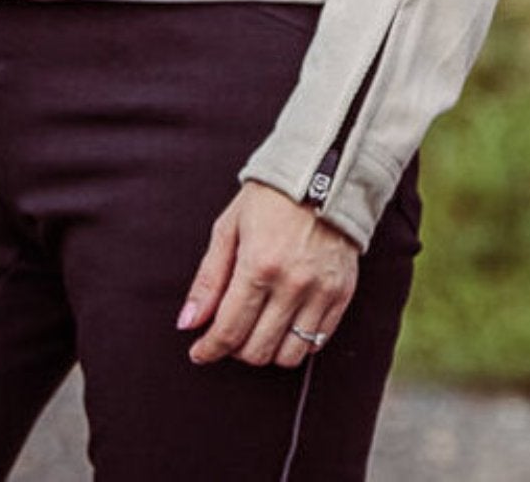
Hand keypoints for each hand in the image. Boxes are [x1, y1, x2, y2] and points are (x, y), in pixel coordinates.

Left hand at [176, 181, 358, 369]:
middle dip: (234, 349)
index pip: (229, 330)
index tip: (199, 352)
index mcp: (259, 265)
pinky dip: (296, 343)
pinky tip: (283, 323)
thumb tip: (188, 322)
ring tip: (256, 328)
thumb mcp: (229, 227)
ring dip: (266, 351)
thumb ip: (209, 279)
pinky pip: (317, 343)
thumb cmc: (270, 198)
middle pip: (257, 350)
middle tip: (228, 332)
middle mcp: (292, 284)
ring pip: (288, 356)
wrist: (323, 174)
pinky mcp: (342, 295)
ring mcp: (320, 292)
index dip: (209, 349)